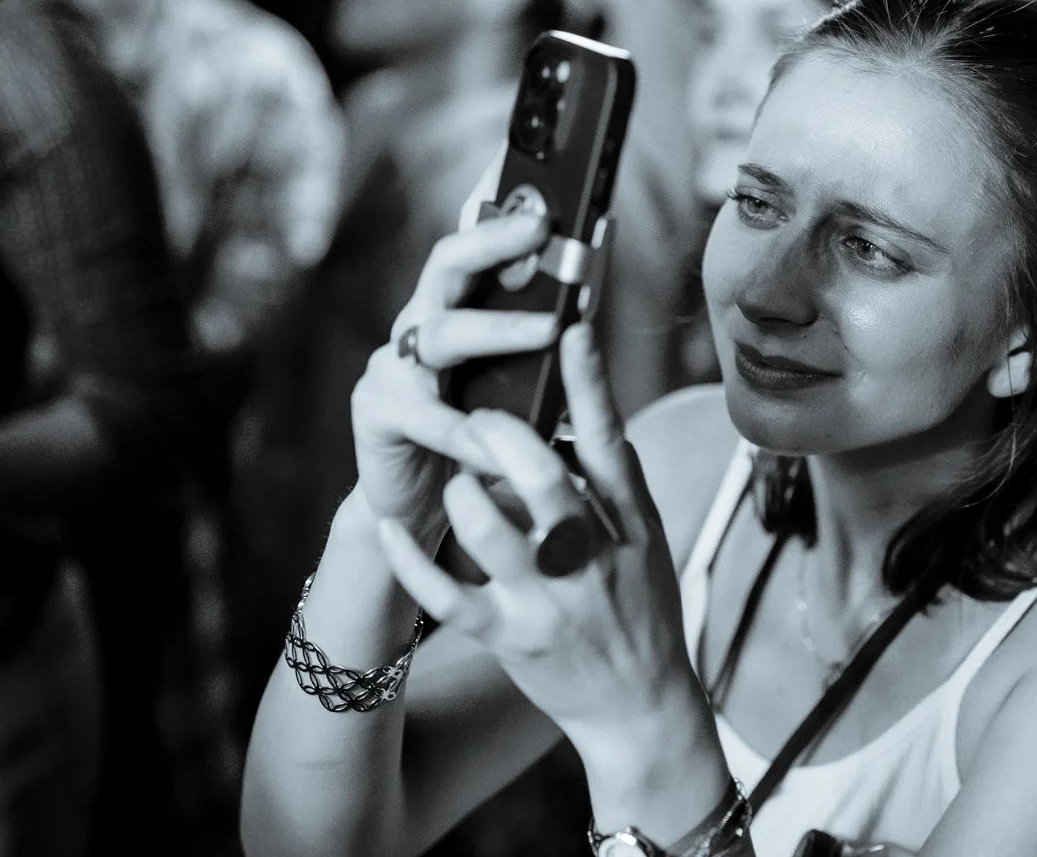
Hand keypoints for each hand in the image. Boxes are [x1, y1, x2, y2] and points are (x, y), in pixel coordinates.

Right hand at [349, 210, 558, 545]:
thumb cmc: (473, 436)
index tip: (539, 189)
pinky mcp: (378, 410)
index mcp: (451, 308)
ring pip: (443, 333)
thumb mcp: (509, 385)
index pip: (472, 246)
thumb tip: (585, 306)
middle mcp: (418, 324)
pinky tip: (504, 438)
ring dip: (499, 328)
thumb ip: (533, 348)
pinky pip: (430, 417)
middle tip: (541, 228)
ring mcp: (391, 364)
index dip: (498, 214)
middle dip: (494, 241)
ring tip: (550, 328)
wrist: (416, 503)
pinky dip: (470, 430)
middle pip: (447, 264)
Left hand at [373, 324, 731, 844]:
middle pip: (546, 484)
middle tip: (480, 410)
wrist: (638, 708)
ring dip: (464, 494)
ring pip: (491, 535)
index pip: (610, 444)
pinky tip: (390, 527)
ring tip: (455, 473)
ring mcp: (543, 600)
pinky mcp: (505, 637)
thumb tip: (589, 402)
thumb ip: (616, 475)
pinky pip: (447, 598)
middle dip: (506, 437)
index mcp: (626, 525)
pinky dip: (413, 562)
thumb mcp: (647, 539)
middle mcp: (585, 560)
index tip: (570, 328)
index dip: (589, 385)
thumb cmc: (642, 608)